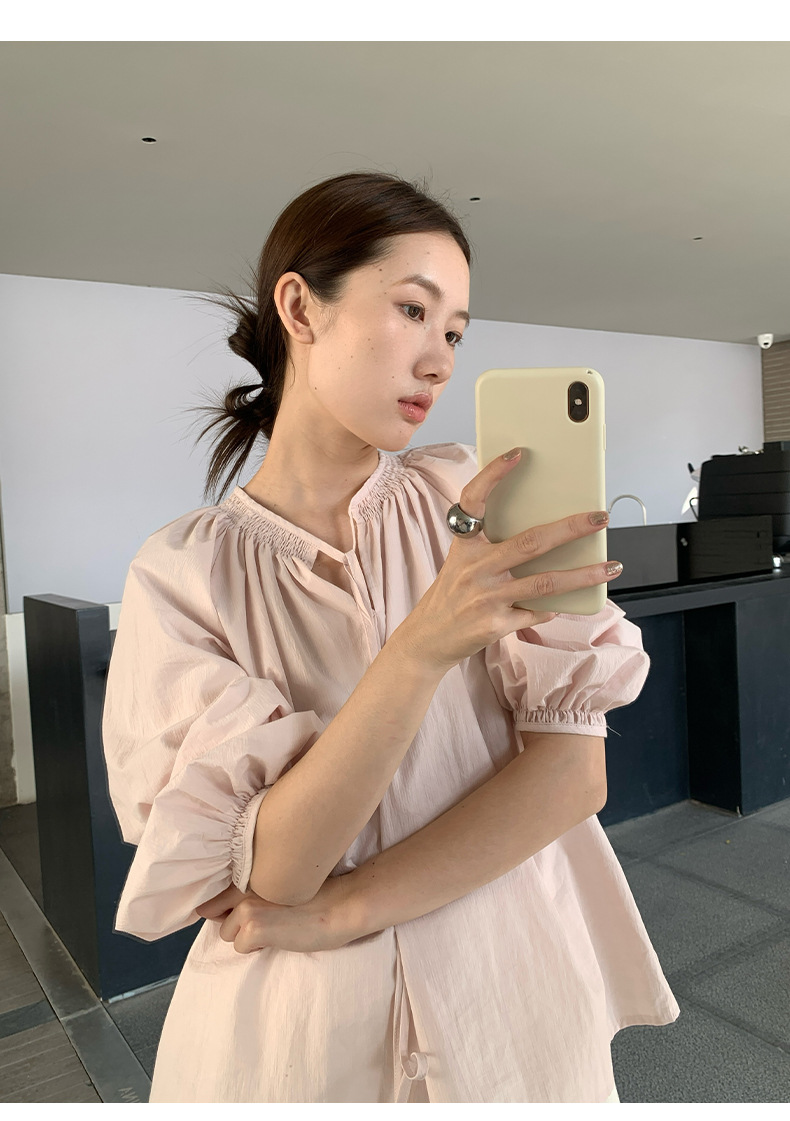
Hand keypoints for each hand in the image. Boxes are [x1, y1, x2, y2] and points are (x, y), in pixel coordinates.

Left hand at [194, 873, 359, 954]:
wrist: (340, 906)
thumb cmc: (317, 896)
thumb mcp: (280, 885)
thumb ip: (254, 890)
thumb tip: (222, 907)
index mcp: (251, 874)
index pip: (215, 895)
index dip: (221, 909)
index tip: (235, 915)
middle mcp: (244, 887)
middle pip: (216, 914)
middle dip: (235, 924)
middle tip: (264, 922)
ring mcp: (247, 907)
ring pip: (227, 933)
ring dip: (246, 936)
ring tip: (274, 929)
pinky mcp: (254, 928)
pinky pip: (240, 948)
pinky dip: (256, 948)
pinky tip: (277, 938)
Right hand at [394, 447, 618, 673]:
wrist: (428, 638)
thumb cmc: (453, 593)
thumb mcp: (463, 561)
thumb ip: (492, 545)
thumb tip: (545, 530)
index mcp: (465, 545)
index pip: (474, 500)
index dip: (493, 475)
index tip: (517, 454)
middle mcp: (475, 568)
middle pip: (531, 542)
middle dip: (571, 528)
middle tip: (600, 517)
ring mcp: (486, 598)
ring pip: (545, 583)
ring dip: (584, 574)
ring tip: (611, 566)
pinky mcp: (496, 624)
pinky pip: (537, 612)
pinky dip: (556, 607)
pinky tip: (571, 601)